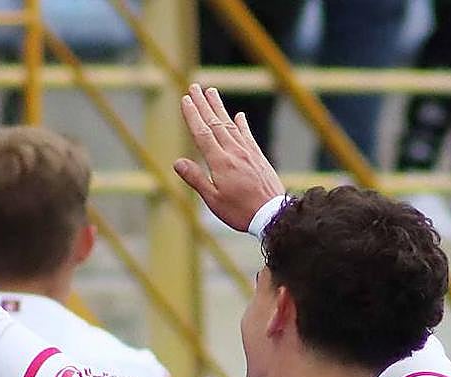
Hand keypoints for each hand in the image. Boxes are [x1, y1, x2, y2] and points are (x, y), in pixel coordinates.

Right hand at [173, 84, 285, 230]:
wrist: (273, 215)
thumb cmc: (240, 211)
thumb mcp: (213, 200)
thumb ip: (196, 179)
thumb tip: (177, 162)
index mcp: (220, 162)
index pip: (202, 133)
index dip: (193, 115)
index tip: (185, 99)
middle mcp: (234, 152)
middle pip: (215, 123)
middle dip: (203, 104)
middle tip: (194, 87)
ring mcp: (248, 152)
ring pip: (230, 124)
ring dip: (219, 108)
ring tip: (211, 92)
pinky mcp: (258, 157)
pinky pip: (247, 135)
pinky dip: (241, 123)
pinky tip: (238, 115)